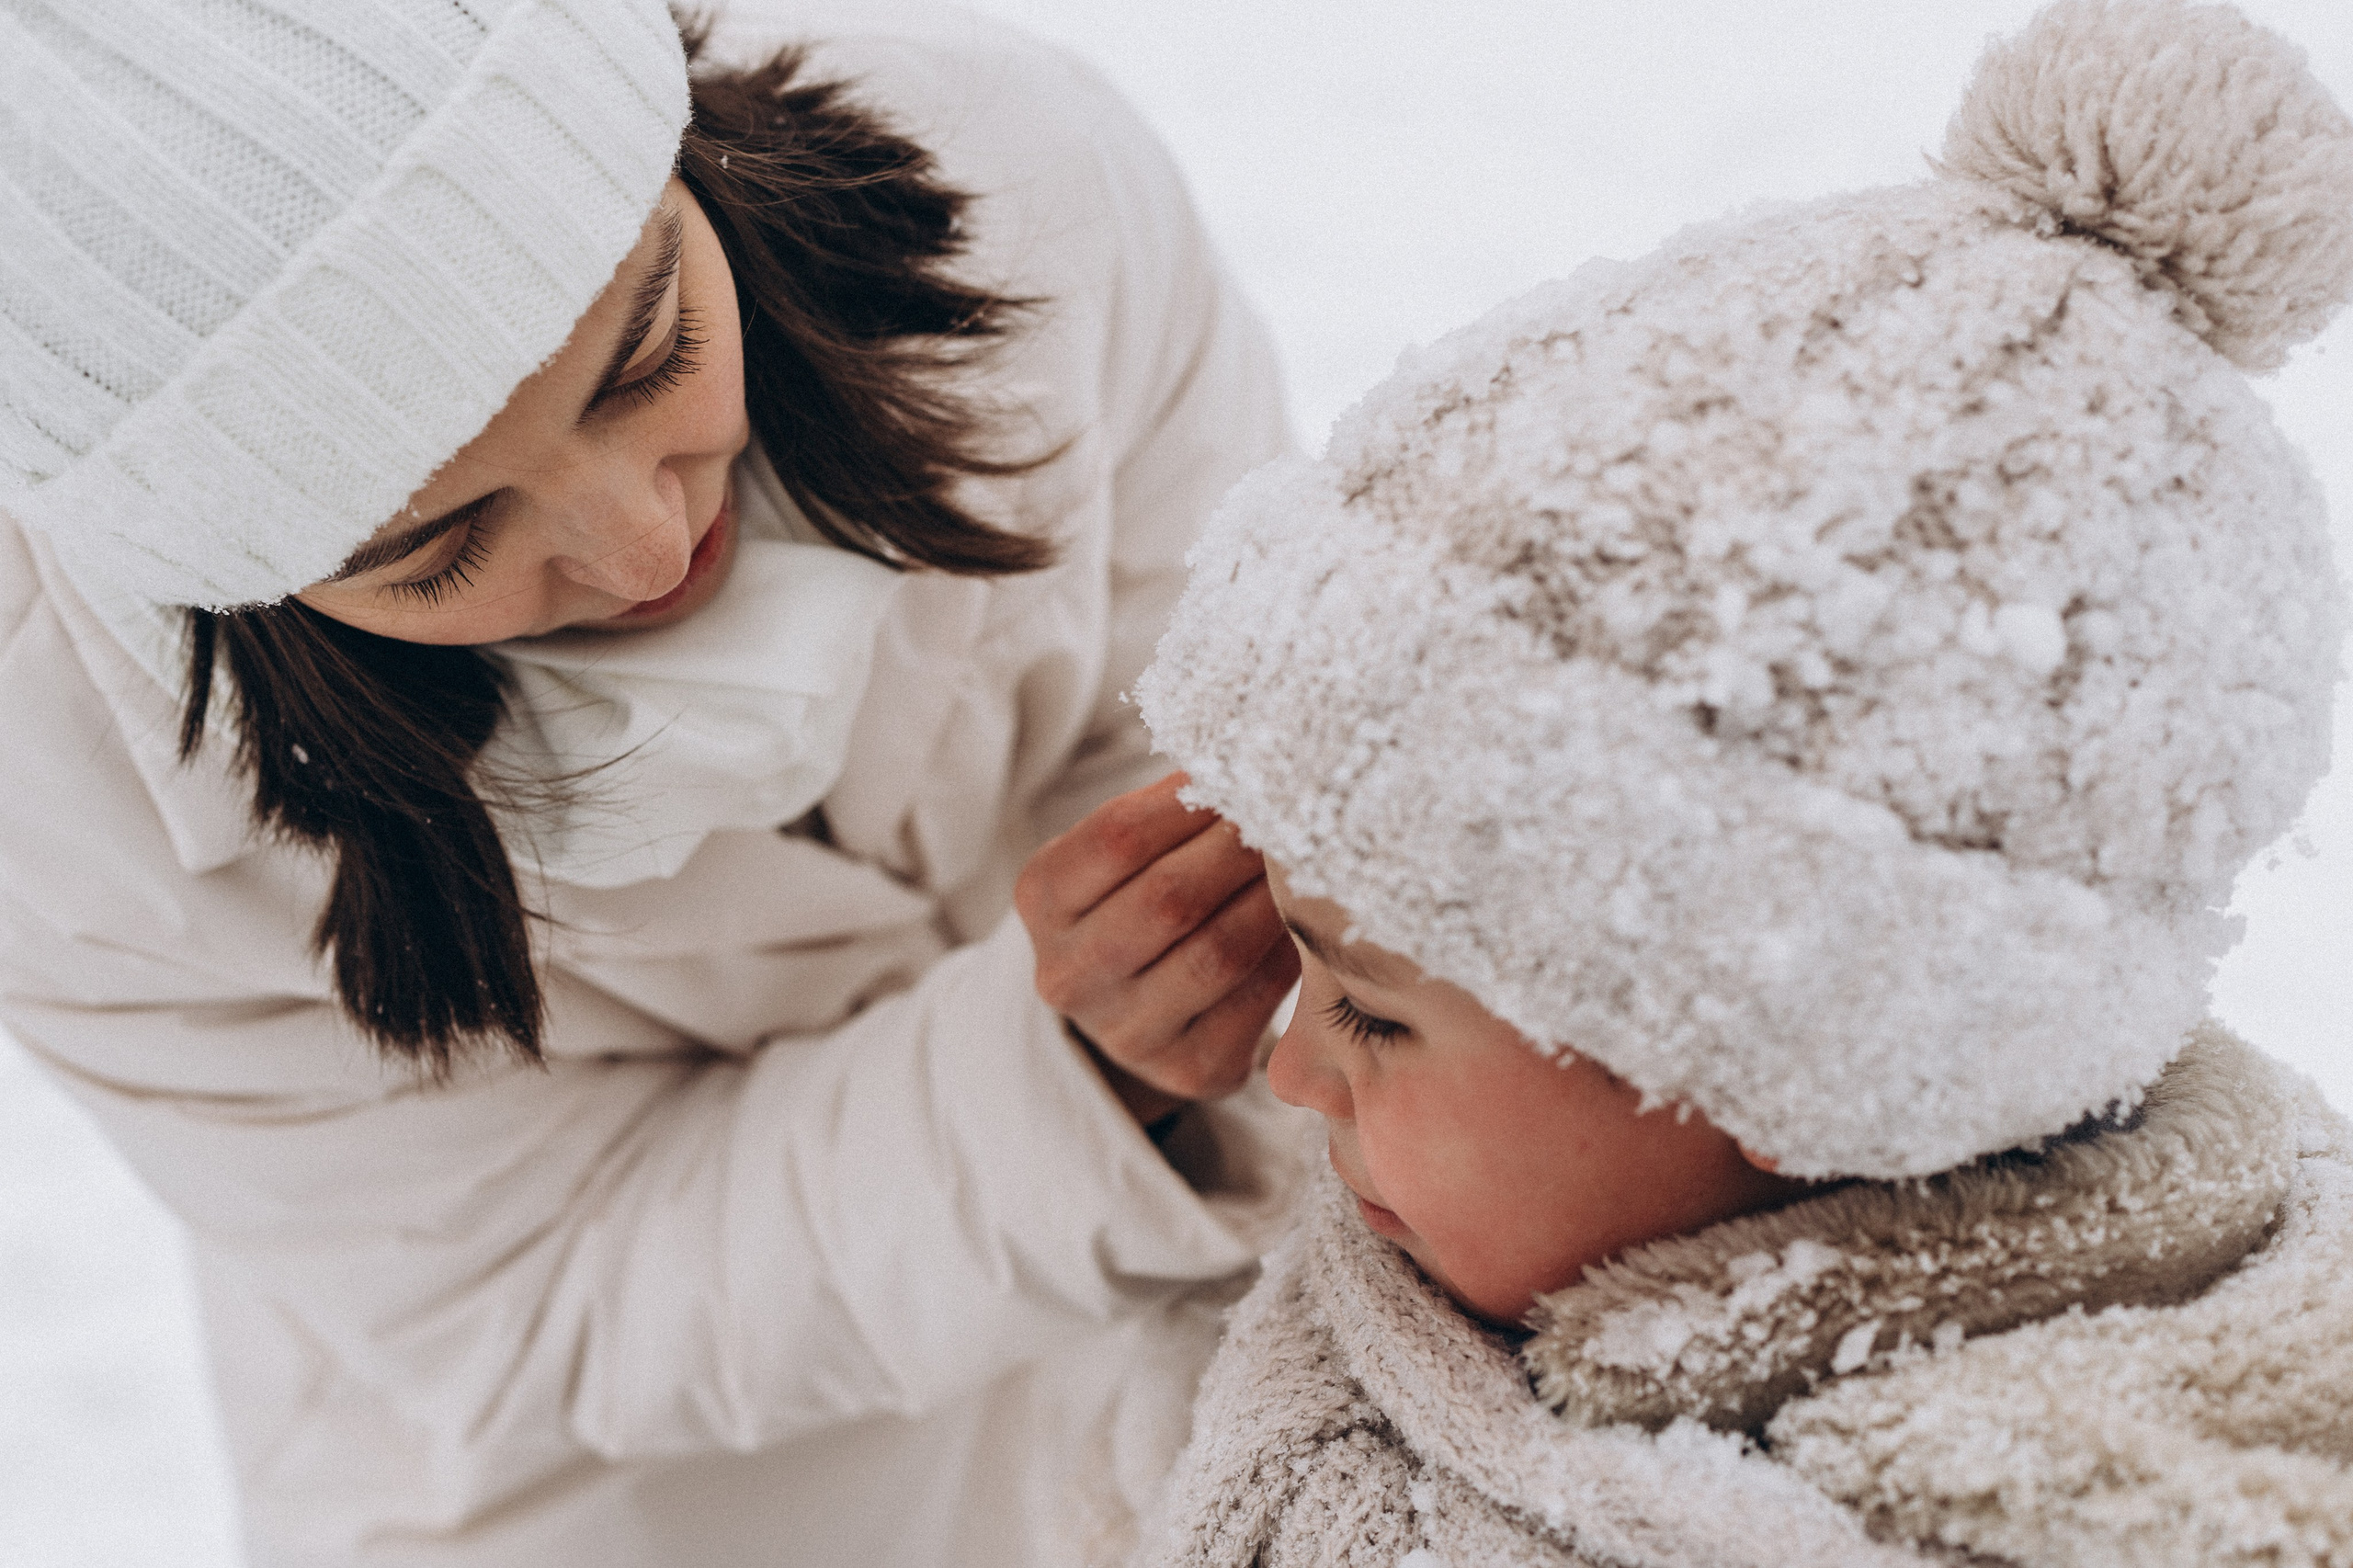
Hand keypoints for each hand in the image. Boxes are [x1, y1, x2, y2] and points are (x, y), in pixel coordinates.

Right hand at [1016, 772, 1300, 1123]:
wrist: (1138, 1010)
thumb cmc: (1139, 901)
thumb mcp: (1122, 856)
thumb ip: (1166, 813)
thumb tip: (1250, 760)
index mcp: (1042, 899)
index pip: (1117, 836)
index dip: (1189, 801)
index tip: (1242, 773)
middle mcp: (1069, 973)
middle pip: (1169, 898)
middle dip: (1241, 849)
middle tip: (1293, 814)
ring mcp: (1124, 1031)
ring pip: (1217, 953)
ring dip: (1275, 899)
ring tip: (1310, 861)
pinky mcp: (1186, 1069)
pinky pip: (1254, 1001)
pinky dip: (1291, 953)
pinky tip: (1313, 920)